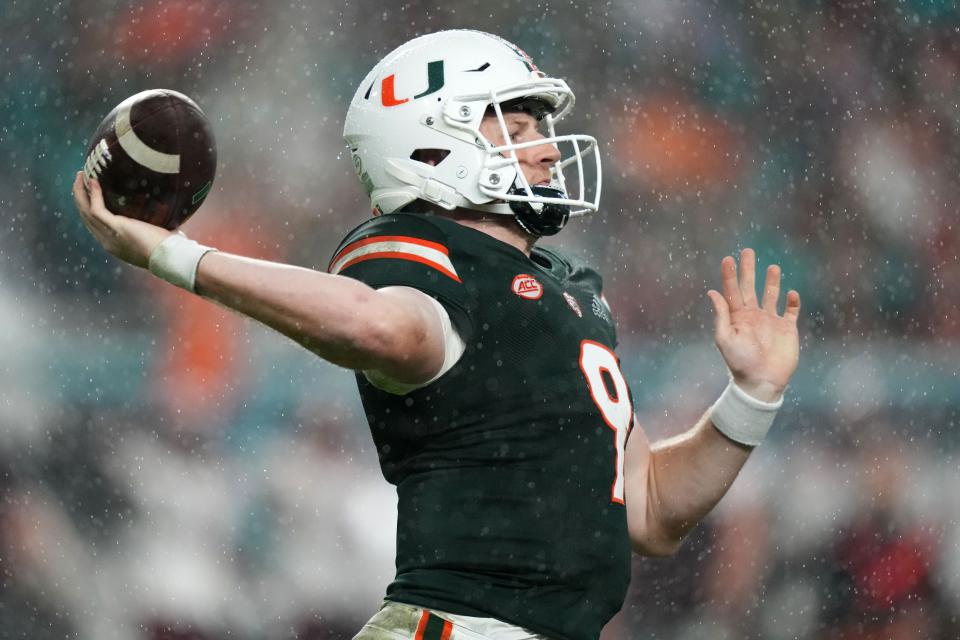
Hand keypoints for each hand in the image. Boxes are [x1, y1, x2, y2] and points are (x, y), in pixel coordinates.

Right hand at [71, 172, 171, 268]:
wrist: (170, 257)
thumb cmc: (167, 248)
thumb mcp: (149, 237)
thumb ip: (144, 227)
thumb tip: (154, 211)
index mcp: (114, 244)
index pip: (95, 225)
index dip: (89, 209)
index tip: (89, 194)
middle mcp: (107, 241)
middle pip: (86, 217)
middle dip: (81, 198)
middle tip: (80, 180)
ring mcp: (109, 235)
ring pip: (86, 212)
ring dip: (81, 192)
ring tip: (81, 176)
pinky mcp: (116, 228)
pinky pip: (97, 209)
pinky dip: (94, 195)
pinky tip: (94, 181)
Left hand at [707, 248, 800, 401]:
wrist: (761, 382)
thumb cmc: (740, 362)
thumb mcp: (725, 338)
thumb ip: (721, 315)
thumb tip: (712, 292)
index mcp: (737, 317)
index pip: (732, 291)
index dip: (730, 275)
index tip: (728, 258)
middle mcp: (753, 316)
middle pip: (750, 287)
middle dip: (749, 269)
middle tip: (748, 251)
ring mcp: (771, 321)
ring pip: (771, 296)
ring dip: (772, 282)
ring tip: (772, 267)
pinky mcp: (787, 329)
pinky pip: (791, 311)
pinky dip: (792, 302)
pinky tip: (791, 293)